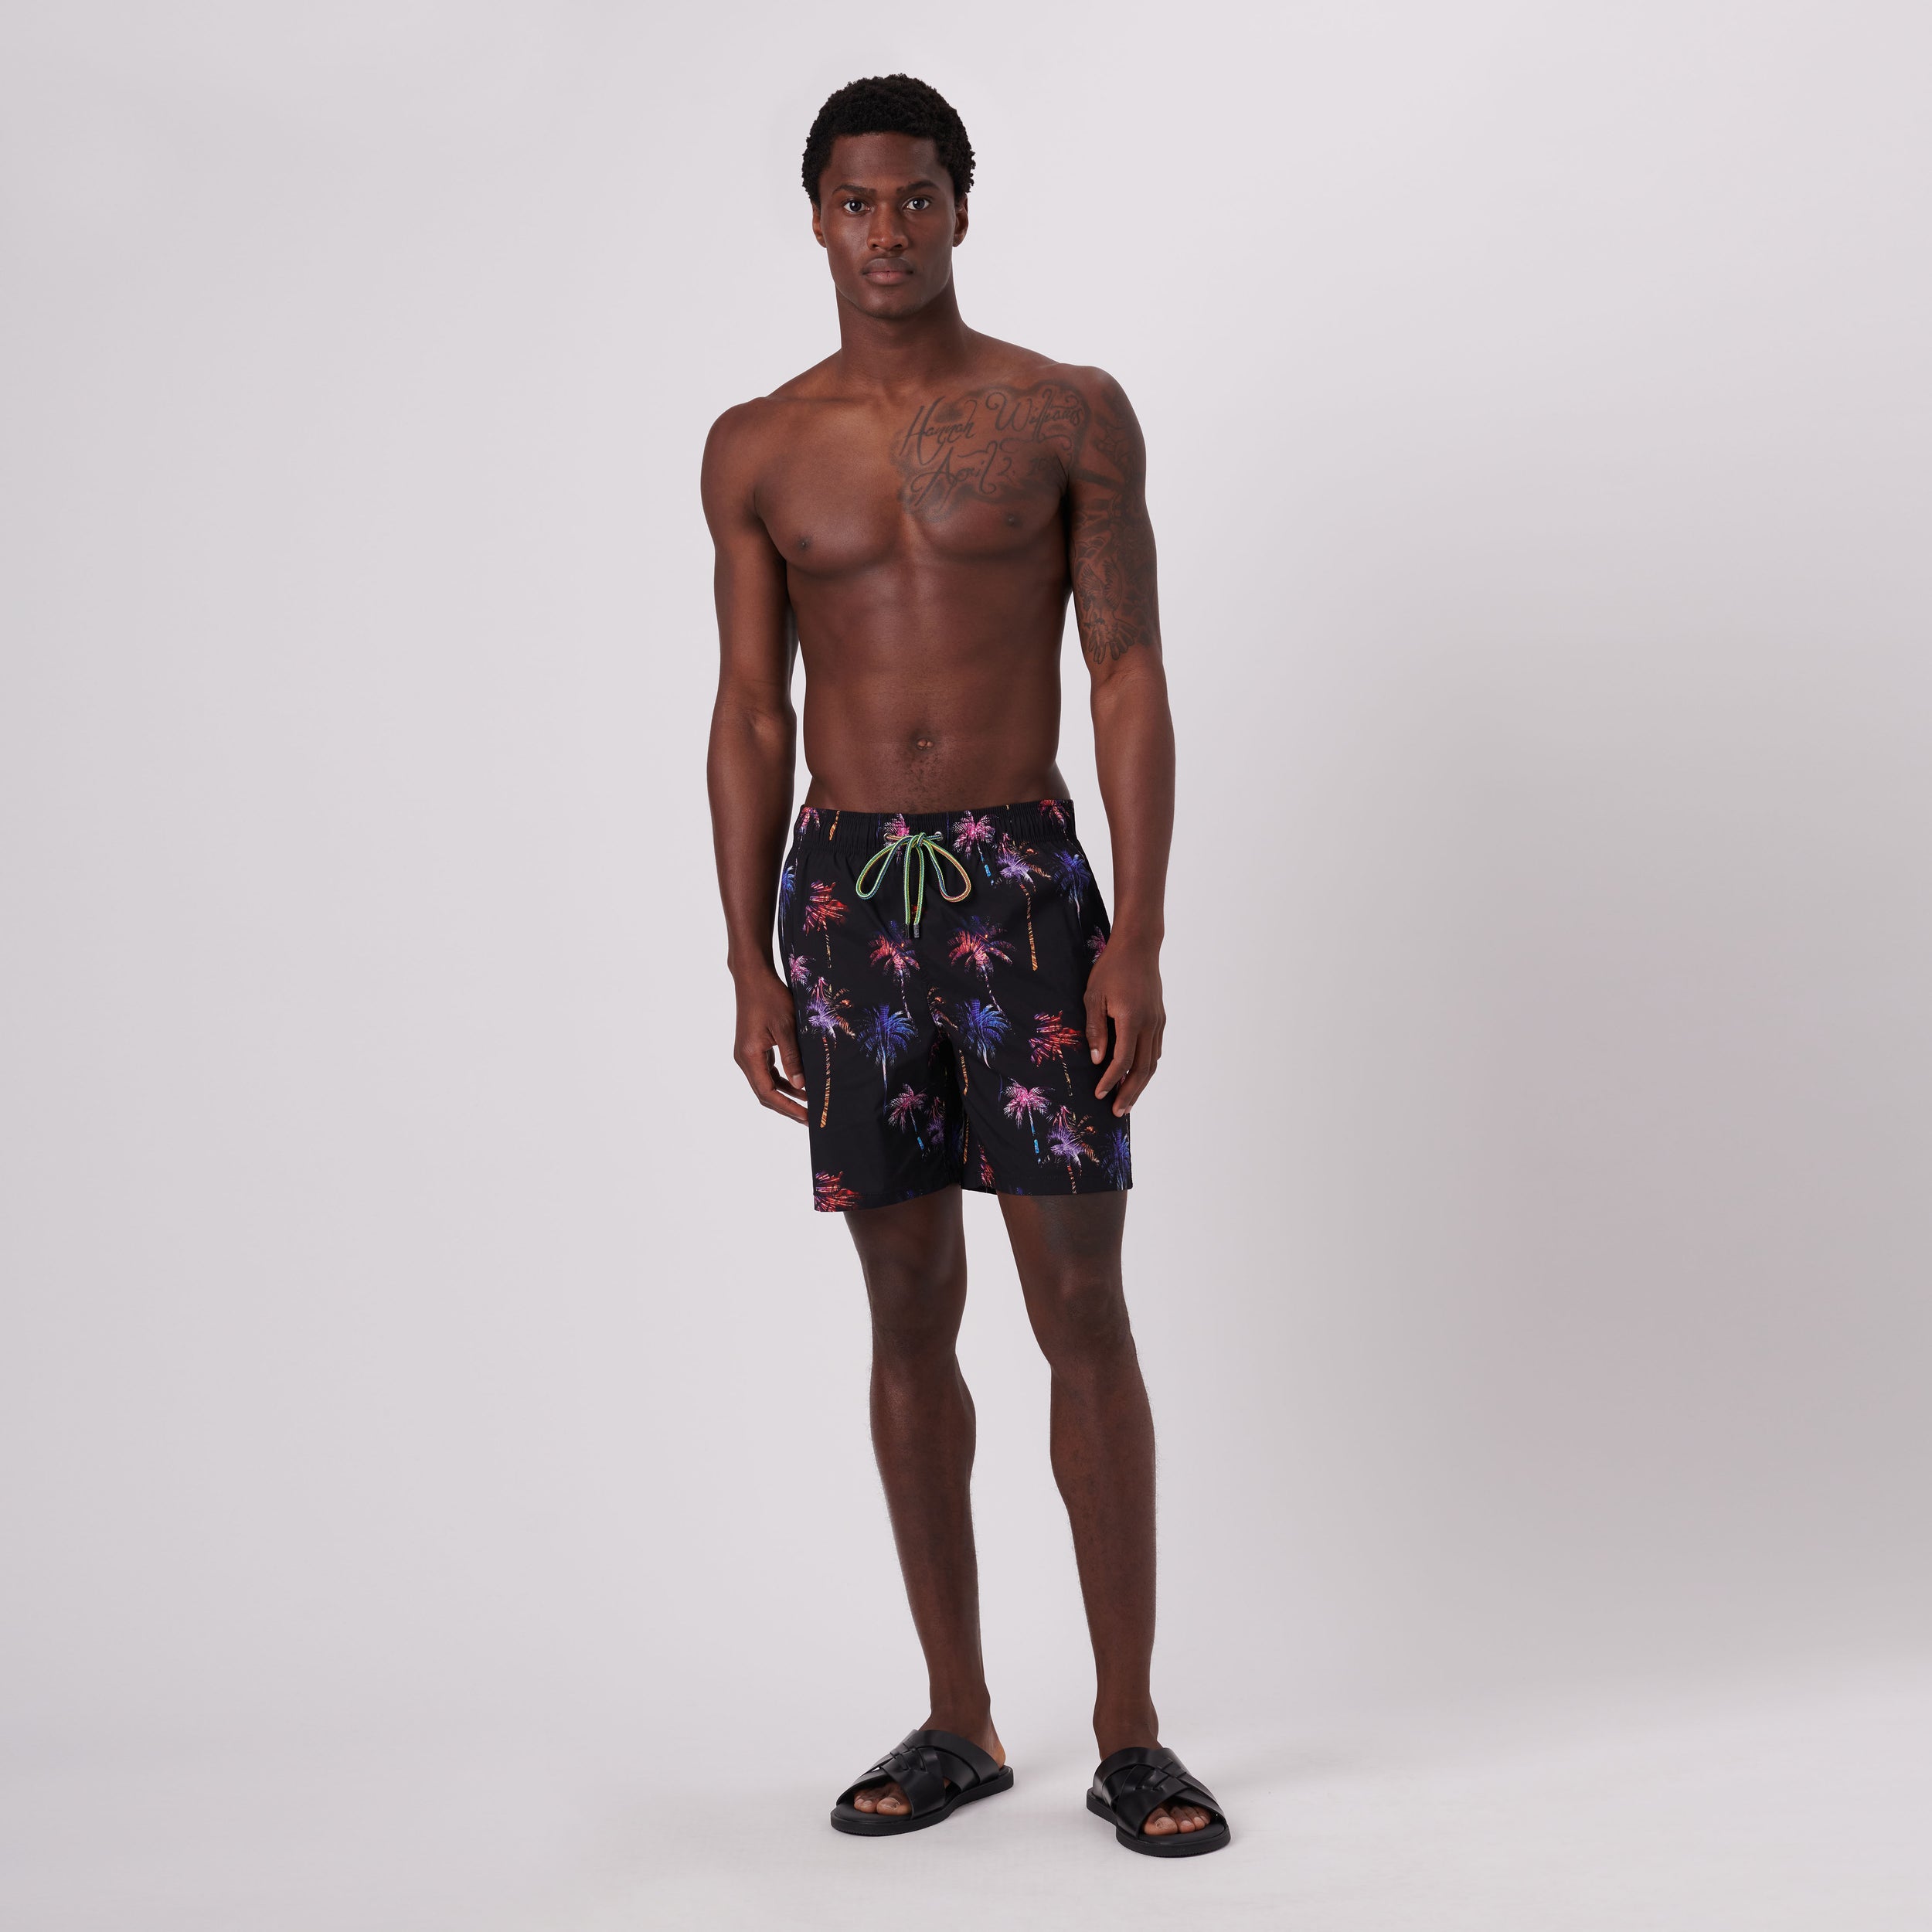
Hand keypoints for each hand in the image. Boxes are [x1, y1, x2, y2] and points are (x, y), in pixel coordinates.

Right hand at [734, 968, 807, 1122]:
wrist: (753, 977)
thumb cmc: (770, 997)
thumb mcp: (786, 1027)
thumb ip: (793, 1057)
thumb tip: (802, 1086)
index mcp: (749, 1056)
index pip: (767, 1092)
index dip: (787, 1107)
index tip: (806, 1117)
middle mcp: (744, 1059)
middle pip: (764, 1093)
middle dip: (787, 1106)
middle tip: (809, 1118)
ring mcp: (747, 1054)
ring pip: (766, 1083)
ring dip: (786, 1094)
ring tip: (808, 1103)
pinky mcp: (753, 1048)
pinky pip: (767, 1071)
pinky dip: (783, 1080)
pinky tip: (800, 1083)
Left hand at [1084, 935, 1164, 1116]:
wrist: (1138, 946)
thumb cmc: (1111, 968)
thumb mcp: (1093, 996)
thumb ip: (1095, 1029)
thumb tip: (1096, 1060)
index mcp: (1132, 1020)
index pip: (1122, 1062)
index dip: (1110, 1081)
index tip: (1098, 1095)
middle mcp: (1150, 1025)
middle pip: (1142, 1069)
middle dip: (1129, 1093)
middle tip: (1118, 1112)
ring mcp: (1158, 1022)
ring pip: (1152, 1062)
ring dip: (1140, 1084)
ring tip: (1127, 1101)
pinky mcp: (1160, 1019)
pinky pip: (1156, 1050)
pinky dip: (1146, 1067)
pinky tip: (1137, 1075)